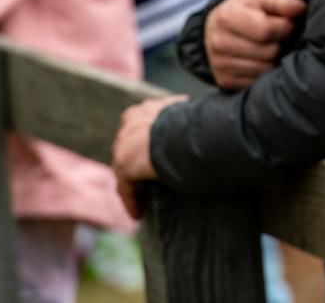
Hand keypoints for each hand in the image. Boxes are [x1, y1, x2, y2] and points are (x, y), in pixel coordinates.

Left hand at [111, 95, 186, 217]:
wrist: (190, 132)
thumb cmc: (198, 124)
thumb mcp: (190, 118)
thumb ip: (184, 124)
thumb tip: (201, 132)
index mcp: (145, 110)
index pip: (139, 129)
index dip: (144, 144)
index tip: (152, 156)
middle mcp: (129, 123)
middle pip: (127, 147)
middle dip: (134, 162)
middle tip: (146, 179)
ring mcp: (124, 144)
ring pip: (124, 168)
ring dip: (132, 183)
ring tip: (142, 198)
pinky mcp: (124, 165)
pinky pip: (125, 188)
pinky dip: (131, 201)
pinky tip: (138, 213)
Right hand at [204, 0, 305, 89]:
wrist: (218, 28)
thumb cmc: (247, 10)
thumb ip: (282, 1)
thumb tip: (299, 8)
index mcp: (227, 16)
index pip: (266, 31)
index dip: (284, 27)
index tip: (286, 23)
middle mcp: (218, 42)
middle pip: (269, 52)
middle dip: (280, 44)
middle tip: (278, 37)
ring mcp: (219, 64)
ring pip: (265, 70)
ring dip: (274, 60)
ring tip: (270, 47)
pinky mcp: (224, 81)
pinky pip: (257, 82)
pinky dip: (265, 73)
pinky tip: (262, 60)